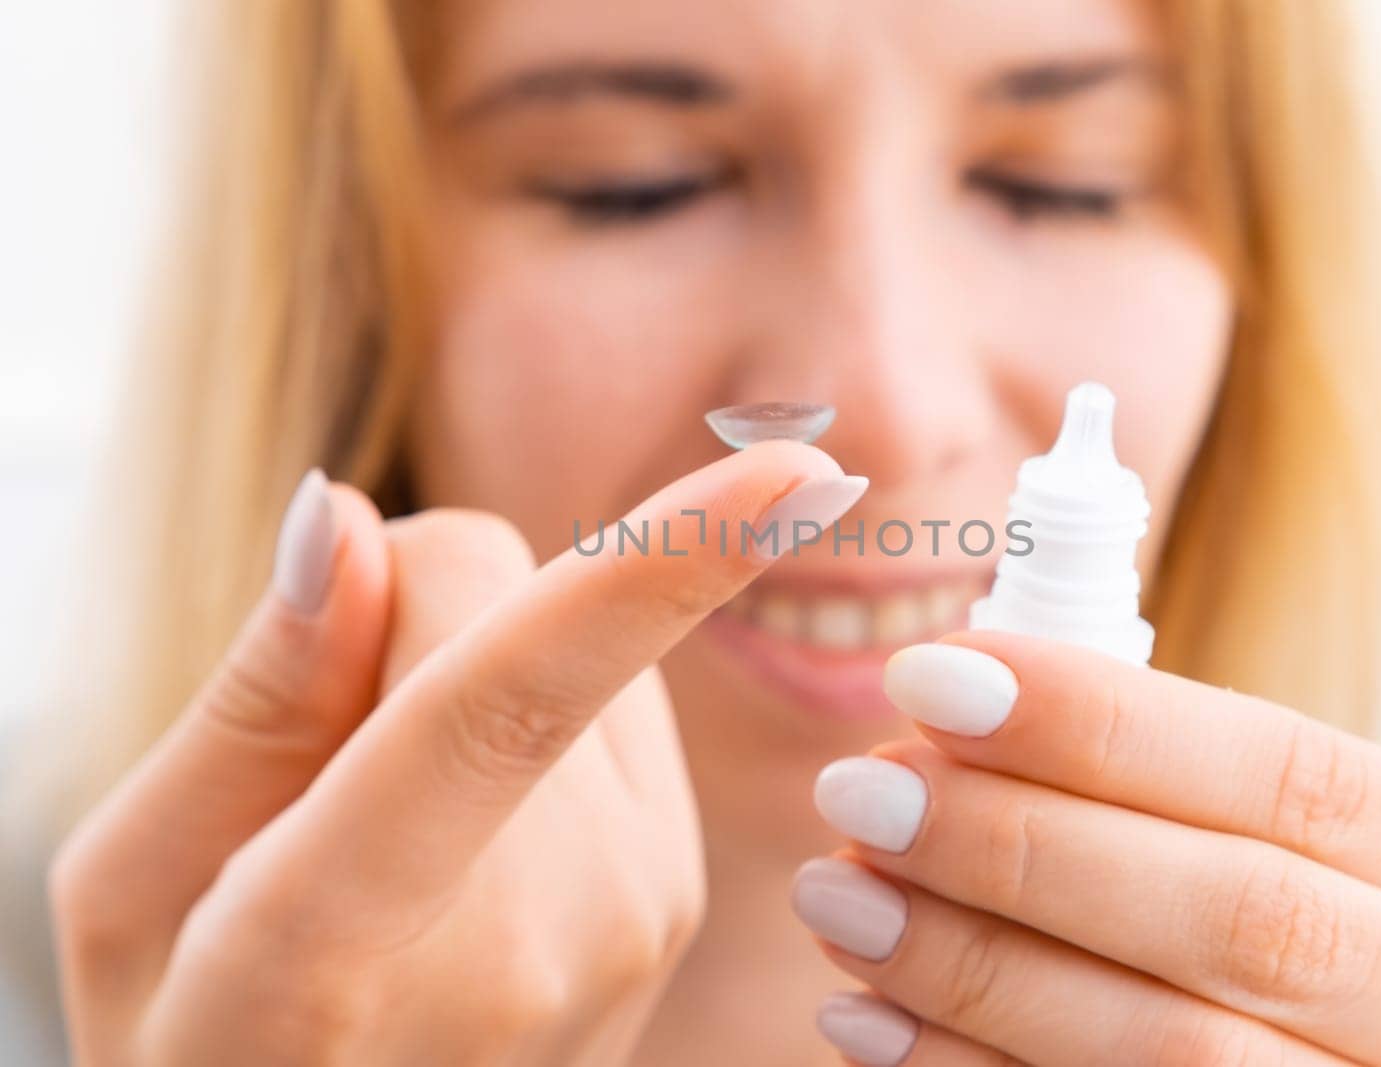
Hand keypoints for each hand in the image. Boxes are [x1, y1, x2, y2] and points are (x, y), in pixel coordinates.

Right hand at [51, 442, 863, 1064]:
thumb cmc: (202, 1040)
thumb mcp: (131, 896)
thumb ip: (251, 706)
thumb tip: (347, 519)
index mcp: (339, 945)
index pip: (510, 702)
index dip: (655, 567)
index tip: (794, 468)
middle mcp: (532, 937)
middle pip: (509, 602)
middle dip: (405, 614)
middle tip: (324, 752)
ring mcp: (628, 925)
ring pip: (583, 638)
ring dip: (477, 670)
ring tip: (398, 824)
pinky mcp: (676, 898)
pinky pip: (622, 703)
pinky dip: (545, 719)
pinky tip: (479, 834)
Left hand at [796, 632, 1380, 1065]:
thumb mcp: (1376, 869)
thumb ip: (1213, 800)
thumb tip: (981, 708)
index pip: (1297, 778)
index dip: (1103, 722)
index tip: (934, 674)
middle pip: (1237, 920)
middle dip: (1021, 848)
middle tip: (861, 791)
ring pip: (1176, 1060)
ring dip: (976, 973)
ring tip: (839, 899)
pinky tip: (873, 1030)